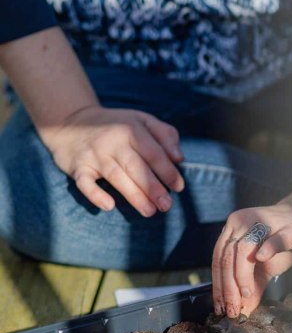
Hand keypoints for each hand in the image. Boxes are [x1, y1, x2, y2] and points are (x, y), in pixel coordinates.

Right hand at [41, 104, 184, 214]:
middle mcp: (112, 141)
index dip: (167, 170)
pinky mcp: (78, 167)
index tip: (179, 187)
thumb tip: (179, 158)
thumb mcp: (141, 120)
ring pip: (116, 176)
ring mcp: (94, 154)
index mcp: (131, 129)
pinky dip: (95, 195)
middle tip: (166, 205)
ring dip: (134, 195)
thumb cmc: (115, 126)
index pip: (153, 152)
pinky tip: (109, 206)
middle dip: (153, 187)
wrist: (70, 121)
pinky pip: (85, 183)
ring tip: (149, 211)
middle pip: (135, 166)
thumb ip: (165, 135)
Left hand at [212, 191, 291, 317]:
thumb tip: (241, 311)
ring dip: (242, 275)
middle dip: (228, 287)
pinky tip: (262, 259)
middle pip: (227, 256)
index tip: (220, 307)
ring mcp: (265, 221)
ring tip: (247, 294)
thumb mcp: (264, 267)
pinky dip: (267, 249)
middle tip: (233, 308)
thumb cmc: (283, 242)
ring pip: (244, 248)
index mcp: (233, 229)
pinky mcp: (289, 227)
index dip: (218, 285)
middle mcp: (243, 221)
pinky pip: (275, 238)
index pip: (218, 259)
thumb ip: (252, 287)